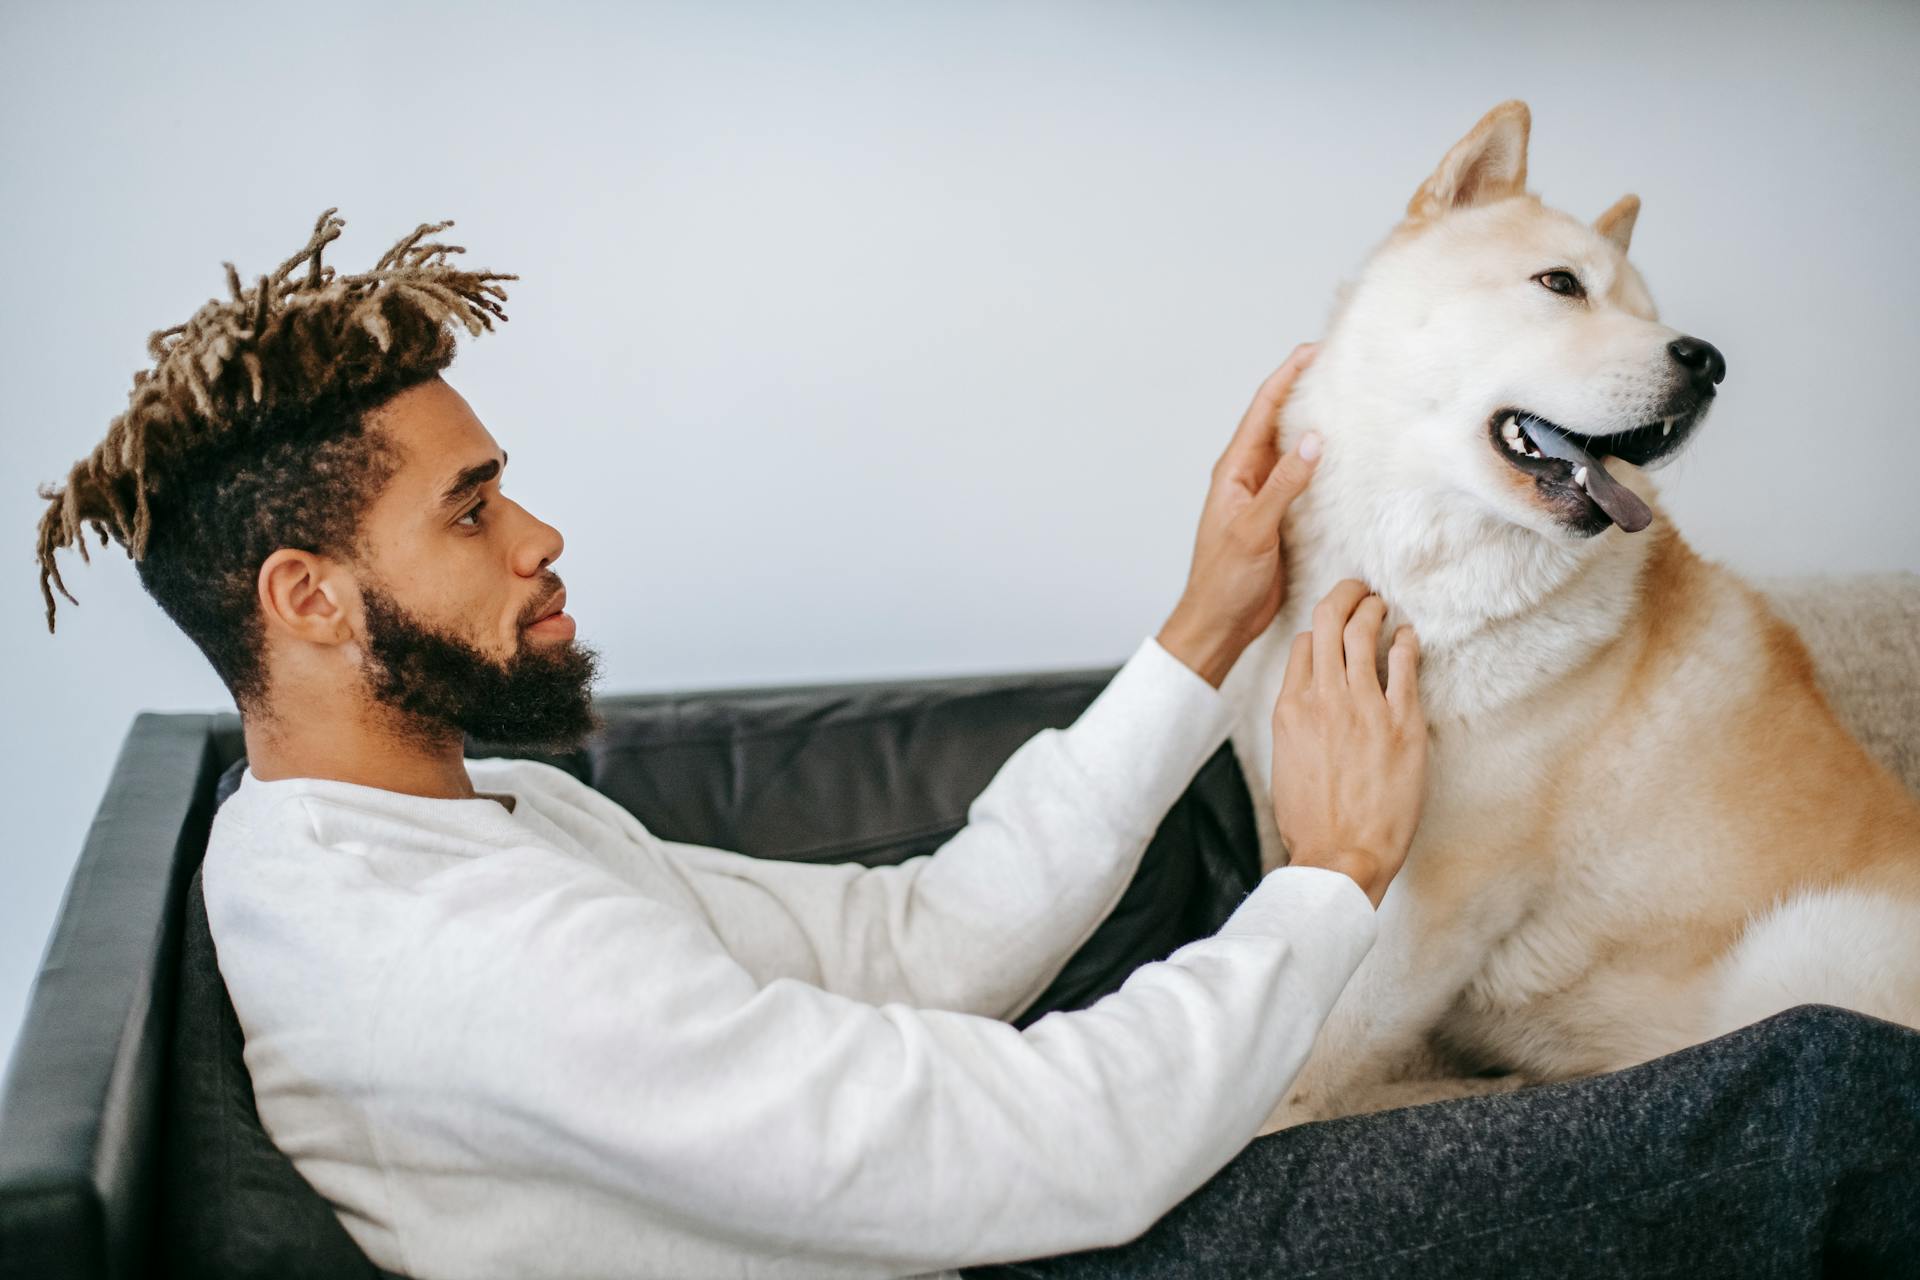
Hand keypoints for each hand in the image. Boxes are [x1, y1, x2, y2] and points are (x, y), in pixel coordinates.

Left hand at [1158, 345, 1322, 687]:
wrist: (1220, 622)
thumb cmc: (1225, 580)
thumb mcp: (1254, 529)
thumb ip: (1282, 485)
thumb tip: (1313, 441)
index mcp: (1234, 470)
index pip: (1263, 410)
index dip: (1288, 376)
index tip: (1315, 351)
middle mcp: (1249, 475)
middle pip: (1279, 420)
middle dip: (1305, 389)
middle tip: (1341, 365)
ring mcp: (1265, 494)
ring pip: (1294, 447)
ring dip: (1317, 423)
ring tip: (1350, 398)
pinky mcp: (1281, 515)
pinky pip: (1304, 478)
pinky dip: (1324, 461)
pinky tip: (1347, 455)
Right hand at [1271, 580, 1427, 908]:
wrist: (1340, 854)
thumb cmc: (1310, 820)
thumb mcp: (1285, 761)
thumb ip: (1295, 722)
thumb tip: (1306, 699)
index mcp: (1290, 709)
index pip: (1303, 645)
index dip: (1320, 629)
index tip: (1333, 625)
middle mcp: (1323, 699)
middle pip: (1330, 623)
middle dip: (1345, 596)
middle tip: (1359, 589)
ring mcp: (1364, 708)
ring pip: (1364, 633)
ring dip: (1374, 610)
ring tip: (1382, 605)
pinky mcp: (1402, 723)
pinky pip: (1405, 664)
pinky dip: (1406, 641)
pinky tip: (1408, 636)